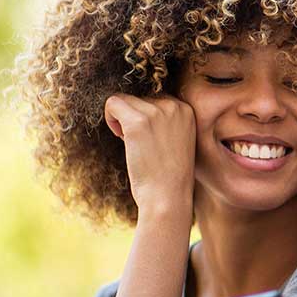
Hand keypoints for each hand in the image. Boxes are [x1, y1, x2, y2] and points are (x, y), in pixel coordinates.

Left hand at [103, 93, 195, 216]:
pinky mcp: (137, 122)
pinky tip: (119, 137)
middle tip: (140, 145)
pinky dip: (110, 118)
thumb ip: (164, 121)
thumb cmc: (167, 177)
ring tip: (131, 143)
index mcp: (186, 109)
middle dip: (133, 118)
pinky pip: (112, 103)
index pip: (155, 99)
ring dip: (121, 119)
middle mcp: (173, 106)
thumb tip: (134, 106)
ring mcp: (156, 113)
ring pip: (124, 100)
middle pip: (139, 98)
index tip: (149, 140)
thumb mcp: (175, 141)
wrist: (167, 198)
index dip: (146, 118)